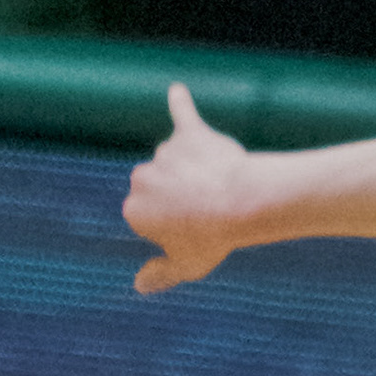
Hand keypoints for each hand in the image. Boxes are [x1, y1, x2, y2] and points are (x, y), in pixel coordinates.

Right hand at [124, 83, 269, 294]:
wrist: (242, 203)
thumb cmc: (213, 238)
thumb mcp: (187, 266)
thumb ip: (161, 274)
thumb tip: (140, 285)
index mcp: (133, 209)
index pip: (151, 217)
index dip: (176, 226)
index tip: (194, 231)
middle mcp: (141, 176)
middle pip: (161, 187)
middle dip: (181, 196)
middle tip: (208, 210)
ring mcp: (165, 153)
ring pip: (177, 161)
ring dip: (194, 171)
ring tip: (219, 187)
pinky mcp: (190, 134)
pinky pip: (183, 114)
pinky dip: (181, 103)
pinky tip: (177, 91)